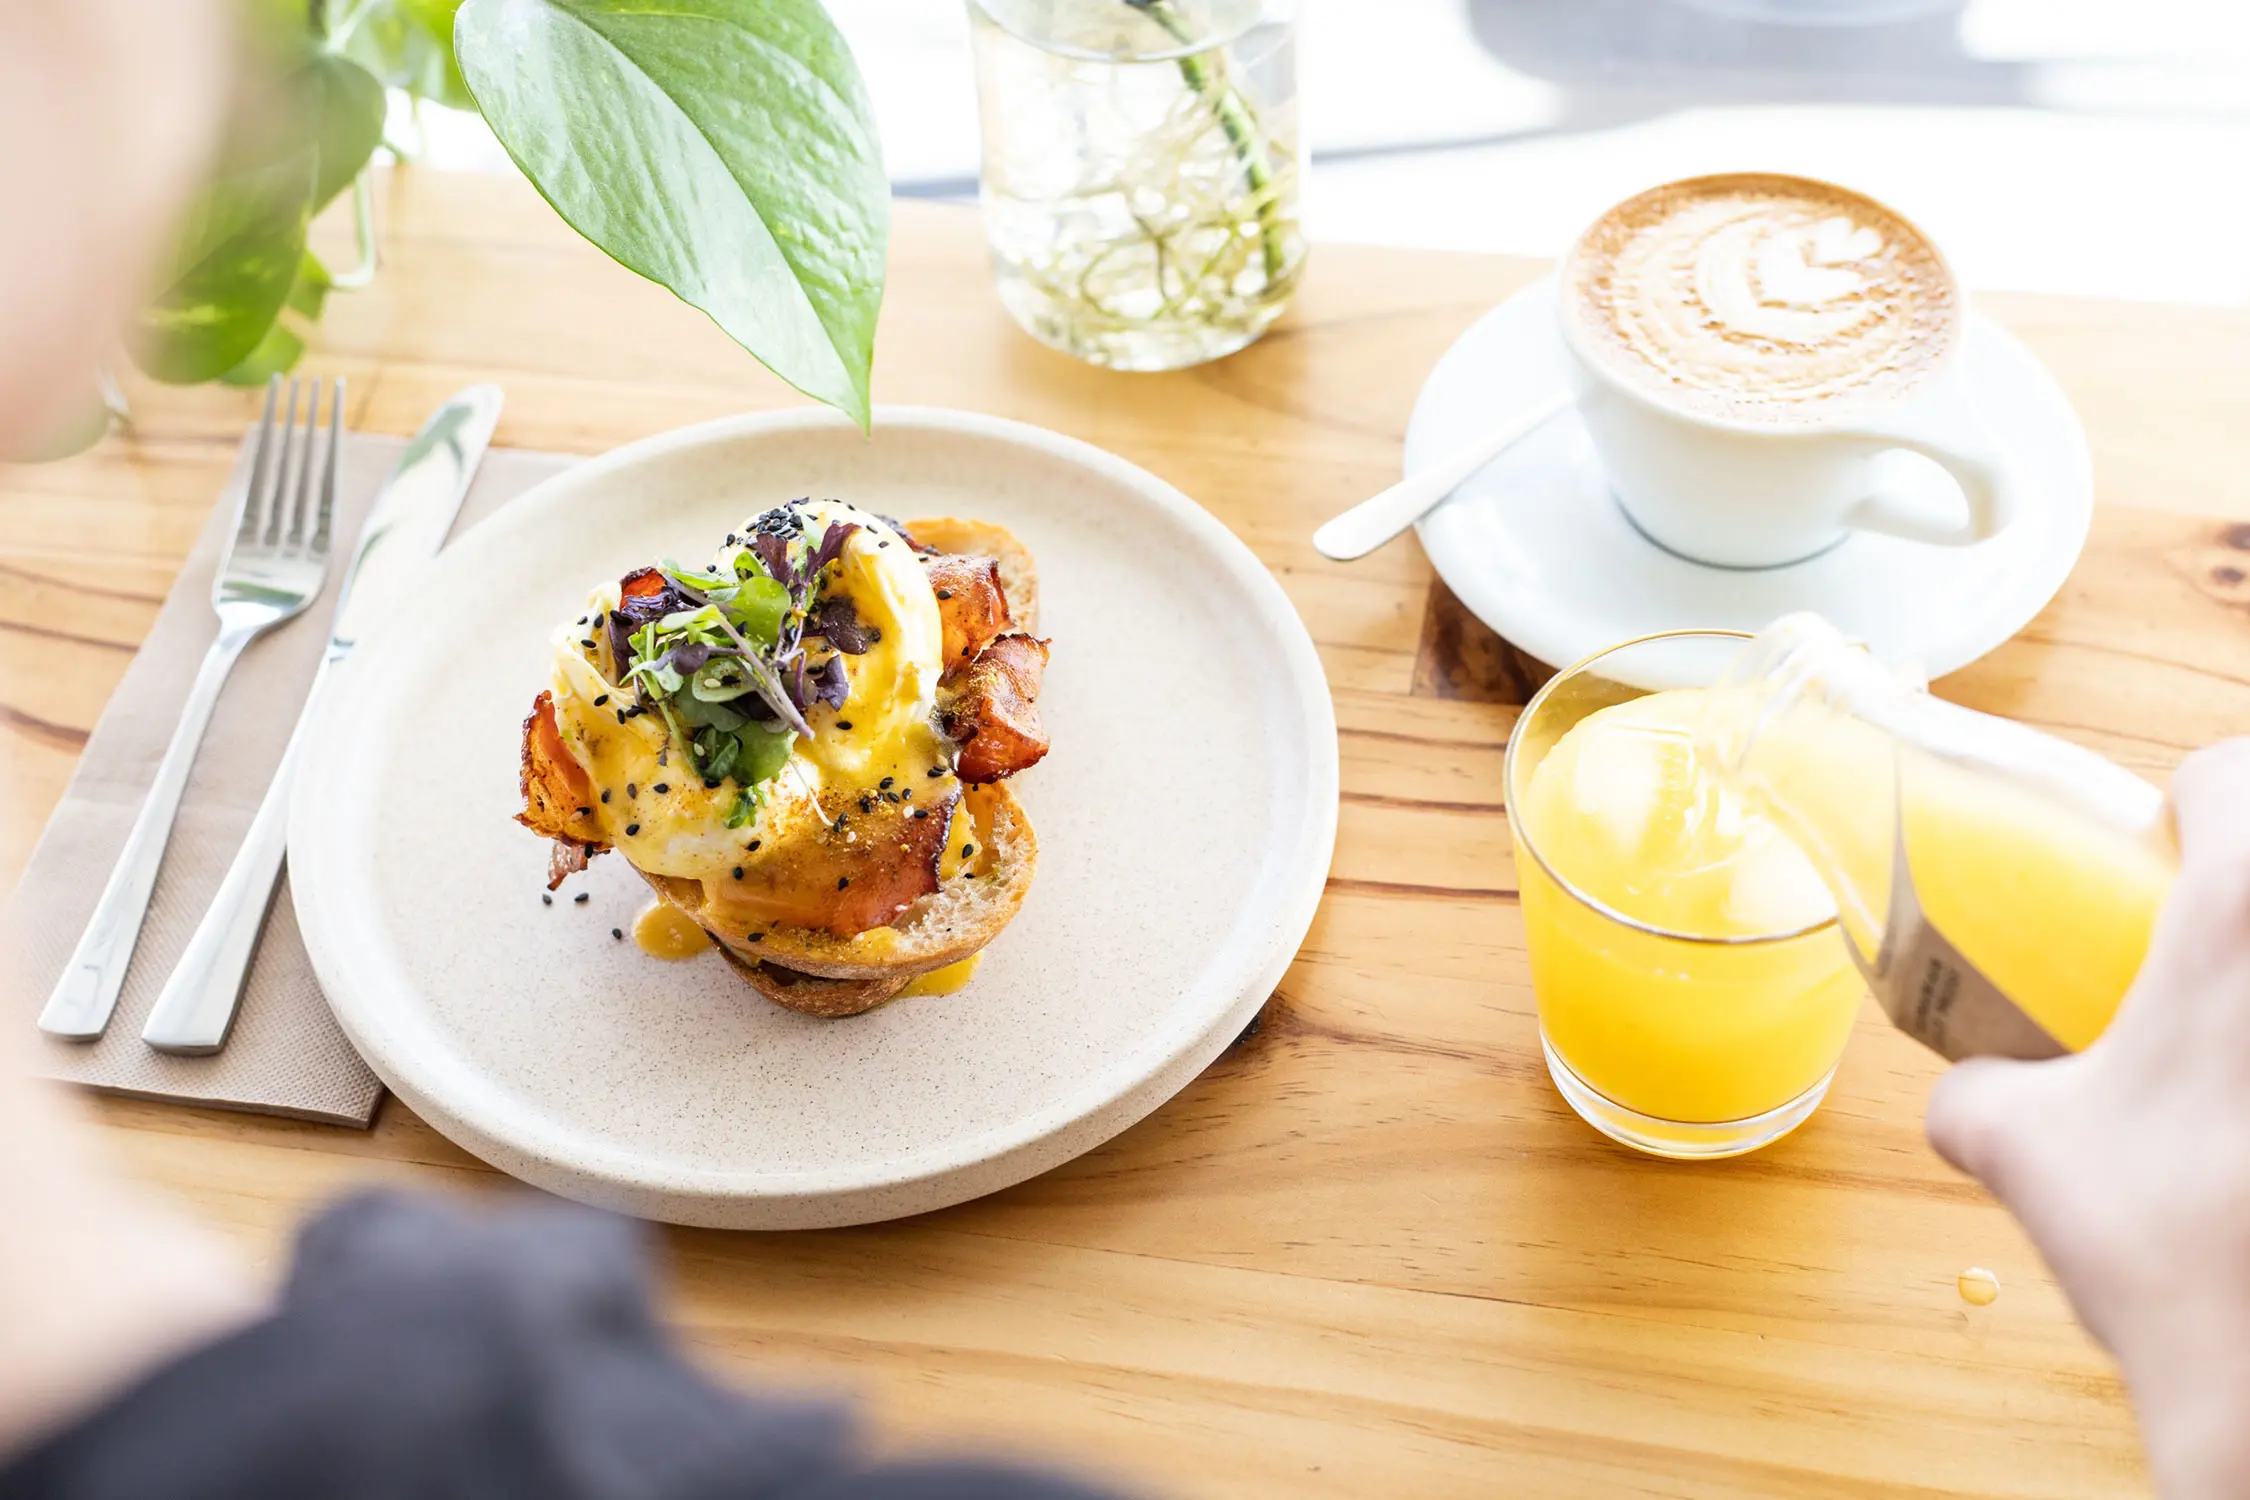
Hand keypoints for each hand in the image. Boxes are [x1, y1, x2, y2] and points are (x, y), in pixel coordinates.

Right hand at [1929, 738, 2249, 1498]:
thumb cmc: (2167, 1248)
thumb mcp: (2023, 1153)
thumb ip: (1977, 1096)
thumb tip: (1964, 1095)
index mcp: (2235, 917)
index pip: (2233, 772)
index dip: (2195, 801)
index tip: (2165, 851)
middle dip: (2237, 897)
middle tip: (2199, 955)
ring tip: (2220, 1053)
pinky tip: (2243, 1124)